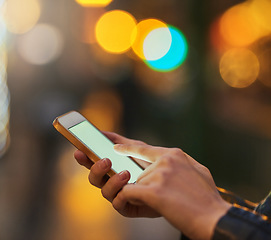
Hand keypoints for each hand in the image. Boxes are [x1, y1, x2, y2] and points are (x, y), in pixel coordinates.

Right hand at [74, 131, 159, 217]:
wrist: (173, 182)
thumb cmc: (154, 165)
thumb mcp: (138, 149)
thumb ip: (122, 142)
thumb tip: (103, 133)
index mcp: (111, 168)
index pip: (93, 163)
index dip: (84, 158)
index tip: (78, 151)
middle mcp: (111, 182)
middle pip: (94, 178)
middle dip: (96, 169)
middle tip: (106, 160)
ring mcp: (118, 195)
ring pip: (104, 191)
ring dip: (112, 181)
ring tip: (125, 172)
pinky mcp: (127, 207)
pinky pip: (117, 203)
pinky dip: (121, 194)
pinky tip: (130, 185)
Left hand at [112, 143, 230, 239]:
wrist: (215, 218)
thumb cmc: (207, 198)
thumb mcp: (198, 171)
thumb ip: (180, 163)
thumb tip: (169, 162)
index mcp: (175, 154)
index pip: (145, 149)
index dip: (128, 148)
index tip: (116, 146)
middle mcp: (166, 160)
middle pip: (141, 173)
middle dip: (148, 187)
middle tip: (168, 197)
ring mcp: (159, 174)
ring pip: (137, 184)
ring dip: (146, 196)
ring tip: (169, 203)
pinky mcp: (154, 190)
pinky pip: (129, 193)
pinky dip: (131, 200)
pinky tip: (147, 204)